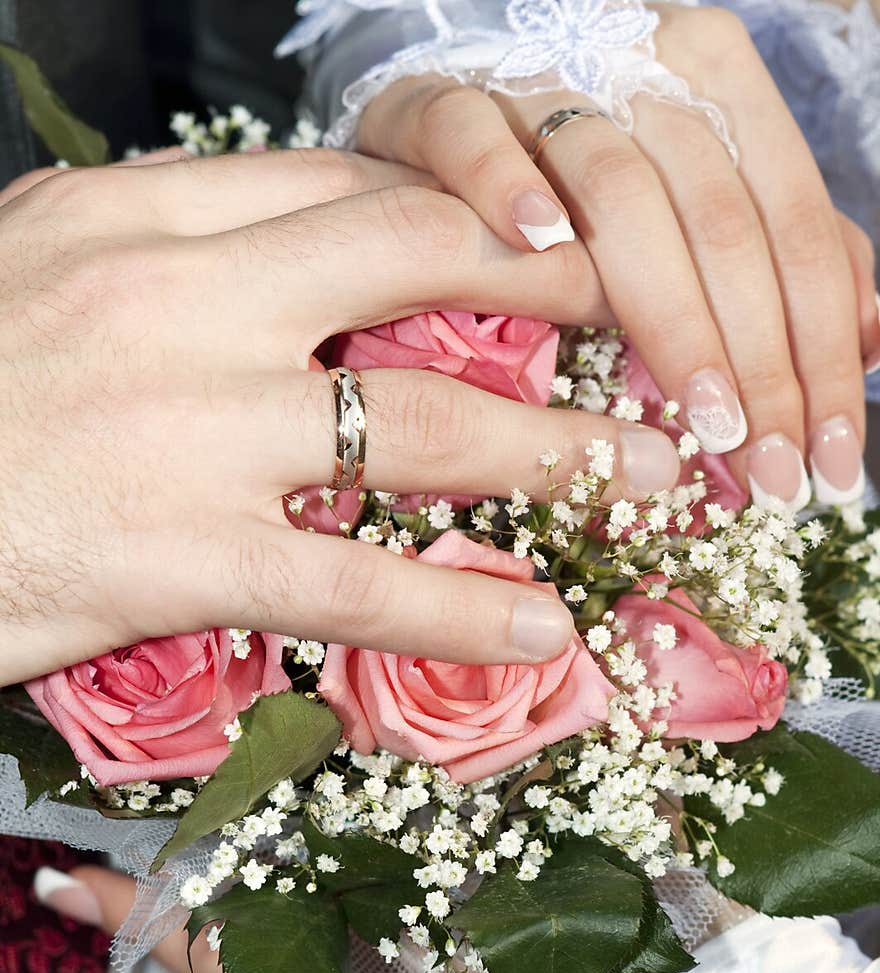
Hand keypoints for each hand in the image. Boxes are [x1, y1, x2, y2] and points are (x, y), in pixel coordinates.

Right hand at [0, 147, 681, 686]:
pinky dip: (461, 613)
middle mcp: (186, 301)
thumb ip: (149, 240)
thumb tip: (259, 242)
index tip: (552, 246)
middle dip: (562, 288)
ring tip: (659, 478)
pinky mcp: (181, 558)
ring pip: (426, 427)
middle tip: (655, 320)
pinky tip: (540, 633)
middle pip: (421, 263)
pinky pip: (356, 587)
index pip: (349, 186)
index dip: (474, 212)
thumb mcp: (29, 263)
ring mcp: (194, 432)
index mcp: (142, 215)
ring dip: (565, 452)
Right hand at [358, 4, 879, 507]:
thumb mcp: (699, 209)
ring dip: (672, 321)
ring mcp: (544, 85)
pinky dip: (506, 186)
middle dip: (759, 365)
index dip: (821, 351)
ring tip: (703, 424)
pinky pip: (474, 134)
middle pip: (725, 226)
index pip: (796, 229)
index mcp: (721, 89)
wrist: (444, 130)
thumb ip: (785, 257)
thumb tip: (873, 338)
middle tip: (768, 474)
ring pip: (623, 197)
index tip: (827, 458)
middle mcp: (644, 73)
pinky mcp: (445, 101)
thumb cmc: (581, 187)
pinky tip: (540, 248)